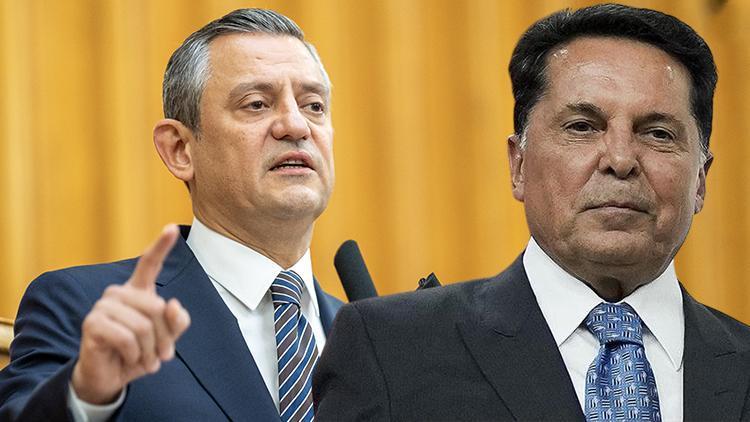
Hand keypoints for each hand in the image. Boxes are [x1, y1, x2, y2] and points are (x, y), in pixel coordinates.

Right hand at [72, 224, 190, 403]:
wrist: (110, 376)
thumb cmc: (139, 352)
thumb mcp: (166, 339)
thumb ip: (176, 321)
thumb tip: (172, 305)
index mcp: (138, 291)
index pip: (149, 264)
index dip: (161, 245)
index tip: (171, 227)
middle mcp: (119, 293)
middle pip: (157, 308)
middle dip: (164, 337)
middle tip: (159, 354)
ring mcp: (103, 306)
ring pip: (144, 325)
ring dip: (149, 350)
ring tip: (144, 359)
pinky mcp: (92, 323)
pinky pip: (127, 338)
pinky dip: (134, 355)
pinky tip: (128, 359)